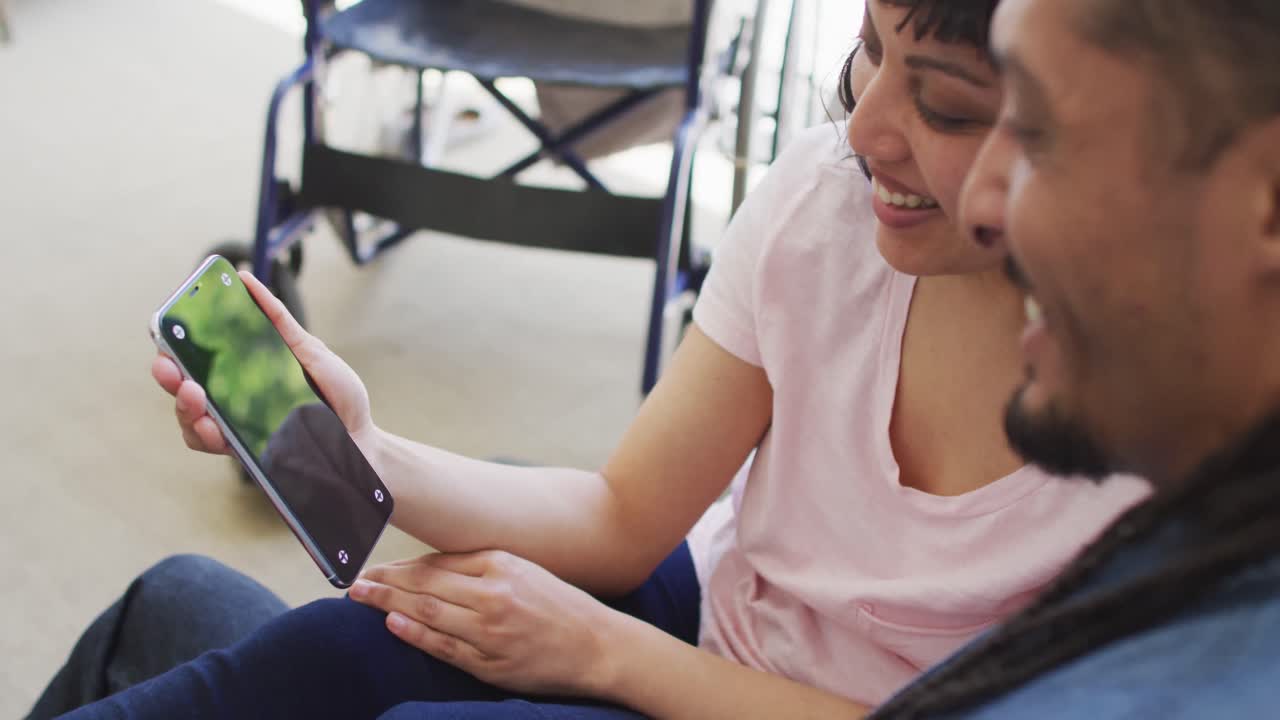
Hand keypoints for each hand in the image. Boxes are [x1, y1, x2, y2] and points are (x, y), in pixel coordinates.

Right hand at [151, 270, 377, 455]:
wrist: (364, 440)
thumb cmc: (338, 395)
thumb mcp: (311, 352)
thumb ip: (278, 322)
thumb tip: (246, 280)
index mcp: (243, 373)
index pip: (198, 356)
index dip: (175, 343)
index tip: (163, 326)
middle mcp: (231, 400)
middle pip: (184, 387)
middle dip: (167, 374)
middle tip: (167, 364)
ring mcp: (235, 428)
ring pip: (190, 419)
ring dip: (184, 406)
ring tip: (192, 392)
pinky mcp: (245, 453)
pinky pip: (212, 446)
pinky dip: (205, 434)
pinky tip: (211, 425)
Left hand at [350, 550, 619, 697]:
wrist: (599, 646)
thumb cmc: (560, 606)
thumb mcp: (525, 571)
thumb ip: (481, 566)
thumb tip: (431, 566)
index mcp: (502, 565)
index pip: (438, 562)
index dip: (401, 565)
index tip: (374, 566)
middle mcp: (494, 594)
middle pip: (426, 584)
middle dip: (385, 582)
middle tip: (354, 581)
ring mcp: (491, 630)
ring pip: (429, 612)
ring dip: (389, 604)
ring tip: (361, 598)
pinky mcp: (491, 662)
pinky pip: (444, 646)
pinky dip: (415, 634)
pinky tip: (392, 625)